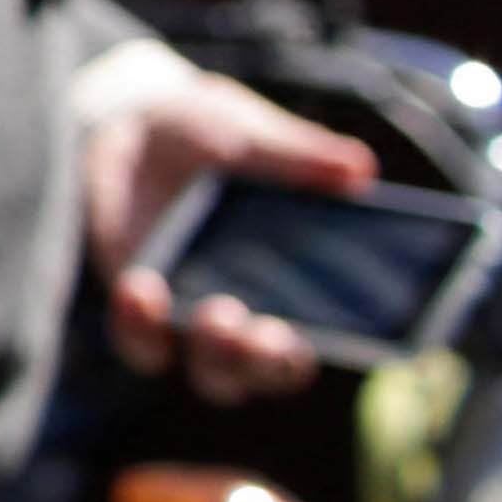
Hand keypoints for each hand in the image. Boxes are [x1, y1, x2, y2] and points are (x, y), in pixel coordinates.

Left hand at [85, 52, 379, 403]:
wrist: (136, 126)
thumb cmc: (214, 136)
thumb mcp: (251, 133)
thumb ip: (297, 153)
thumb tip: (360, 168)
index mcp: (308, 283)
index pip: (345, 335)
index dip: (359, 343)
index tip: (364, 331)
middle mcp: (259, 316)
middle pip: (275, 369)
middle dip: (274, 359)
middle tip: (270, 331)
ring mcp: (198, 321)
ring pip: (215, 374)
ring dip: (218, 354)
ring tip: (217, 312)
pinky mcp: (143, 314)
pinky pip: (142, 342)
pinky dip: (141, 325)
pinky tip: (142, 287)